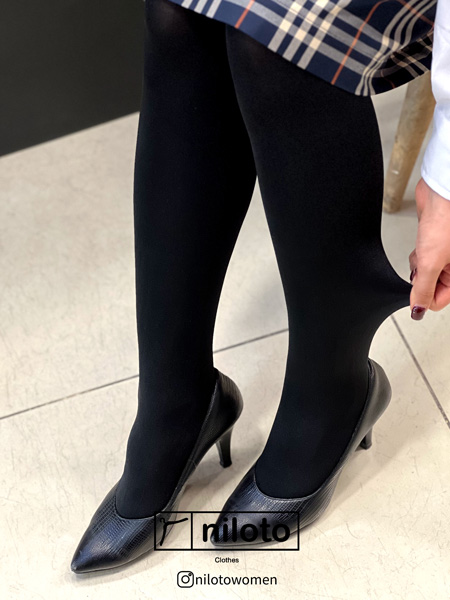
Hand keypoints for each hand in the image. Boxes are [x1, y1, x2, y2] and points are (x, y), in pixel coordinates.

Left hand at [409, 177, 449, 319]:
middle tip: (424, 264)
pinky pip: (422, 258)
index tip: (417, 290)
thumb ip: (423, 289)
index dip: (424, 298)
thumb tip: (418, 310)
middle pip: (432, 286)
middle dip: (421, 277)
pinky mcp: (435, 243)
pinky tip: (422, 243)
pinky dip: (418, 254)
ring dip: (419, 264)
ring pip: (425, 272)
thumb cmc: (446, 221)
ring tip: (425, 249)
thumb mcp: (431, 263)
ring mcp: (445, 254)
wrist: (441, 194)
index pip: (440, 301)